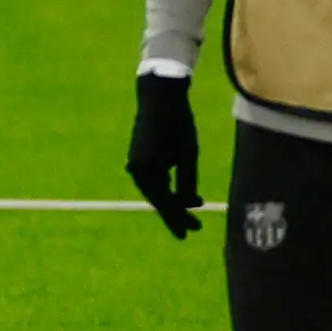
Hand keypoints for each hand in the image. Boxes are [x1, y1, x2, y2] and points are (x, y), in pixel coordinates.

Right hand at [129, 72, 202, 237]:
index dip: (178, 219)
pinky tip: (183, 194)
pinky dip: (168, 188)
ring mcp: (136, 165)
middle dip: (177, 212)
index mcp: (146, 171)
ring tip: (194, 210)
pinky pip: (154, 181)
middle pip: (158, 200)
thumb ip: (187, 182)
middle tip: (195, 227)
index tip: (191, 232)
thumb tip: (189, 204)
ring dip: (174, 201)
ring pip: (156, 191)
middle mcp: (137, 171)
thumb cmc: (178, 124)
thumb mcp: (188, 155)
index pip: (164, 203)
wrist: (160, 98)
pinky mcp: (140, 158)